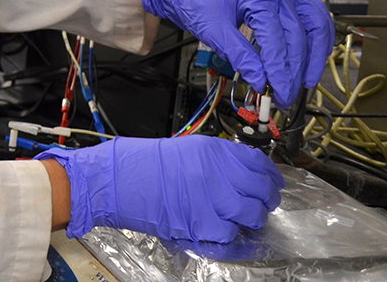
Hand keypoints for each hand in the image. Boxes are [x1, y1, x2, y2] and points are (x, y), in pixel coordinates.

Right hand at [36, 136, 283, 242]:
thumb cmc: (140, 163)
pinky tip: (221, 231)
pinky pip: (229, 235)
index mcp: (213, 150)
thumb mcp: (185, 150)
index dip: (271, 177)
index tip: (272, 183)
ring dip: (251, 220)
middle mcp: (217, 172)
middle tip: (261, 205)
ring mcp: (210, 199)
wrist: (114, 180)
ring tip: (242, 221)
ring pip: (251, 215)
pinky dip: (228, 237)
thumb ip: (216, 160)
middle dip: (265, 201)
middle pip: (262, 191)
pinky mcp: (199, 223)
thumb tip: (242, 174)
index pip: (259, 164)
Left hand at [142, 0, 333, 107]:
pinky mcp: (291, 2)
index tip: (275, 93)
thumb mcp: (214, 31)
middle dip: (294, 70)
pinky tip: (311, 61)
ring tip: (304, 83)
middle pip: (299, 36)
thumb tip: (260, 81)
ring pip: (317, 26)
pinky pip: (316, 21)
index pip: (277, 39)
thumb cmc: (201, 3)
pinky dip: (318, 42)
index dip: (278, 70)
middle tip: (285, 96)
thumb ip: (239, 56)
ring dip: (314, 57)